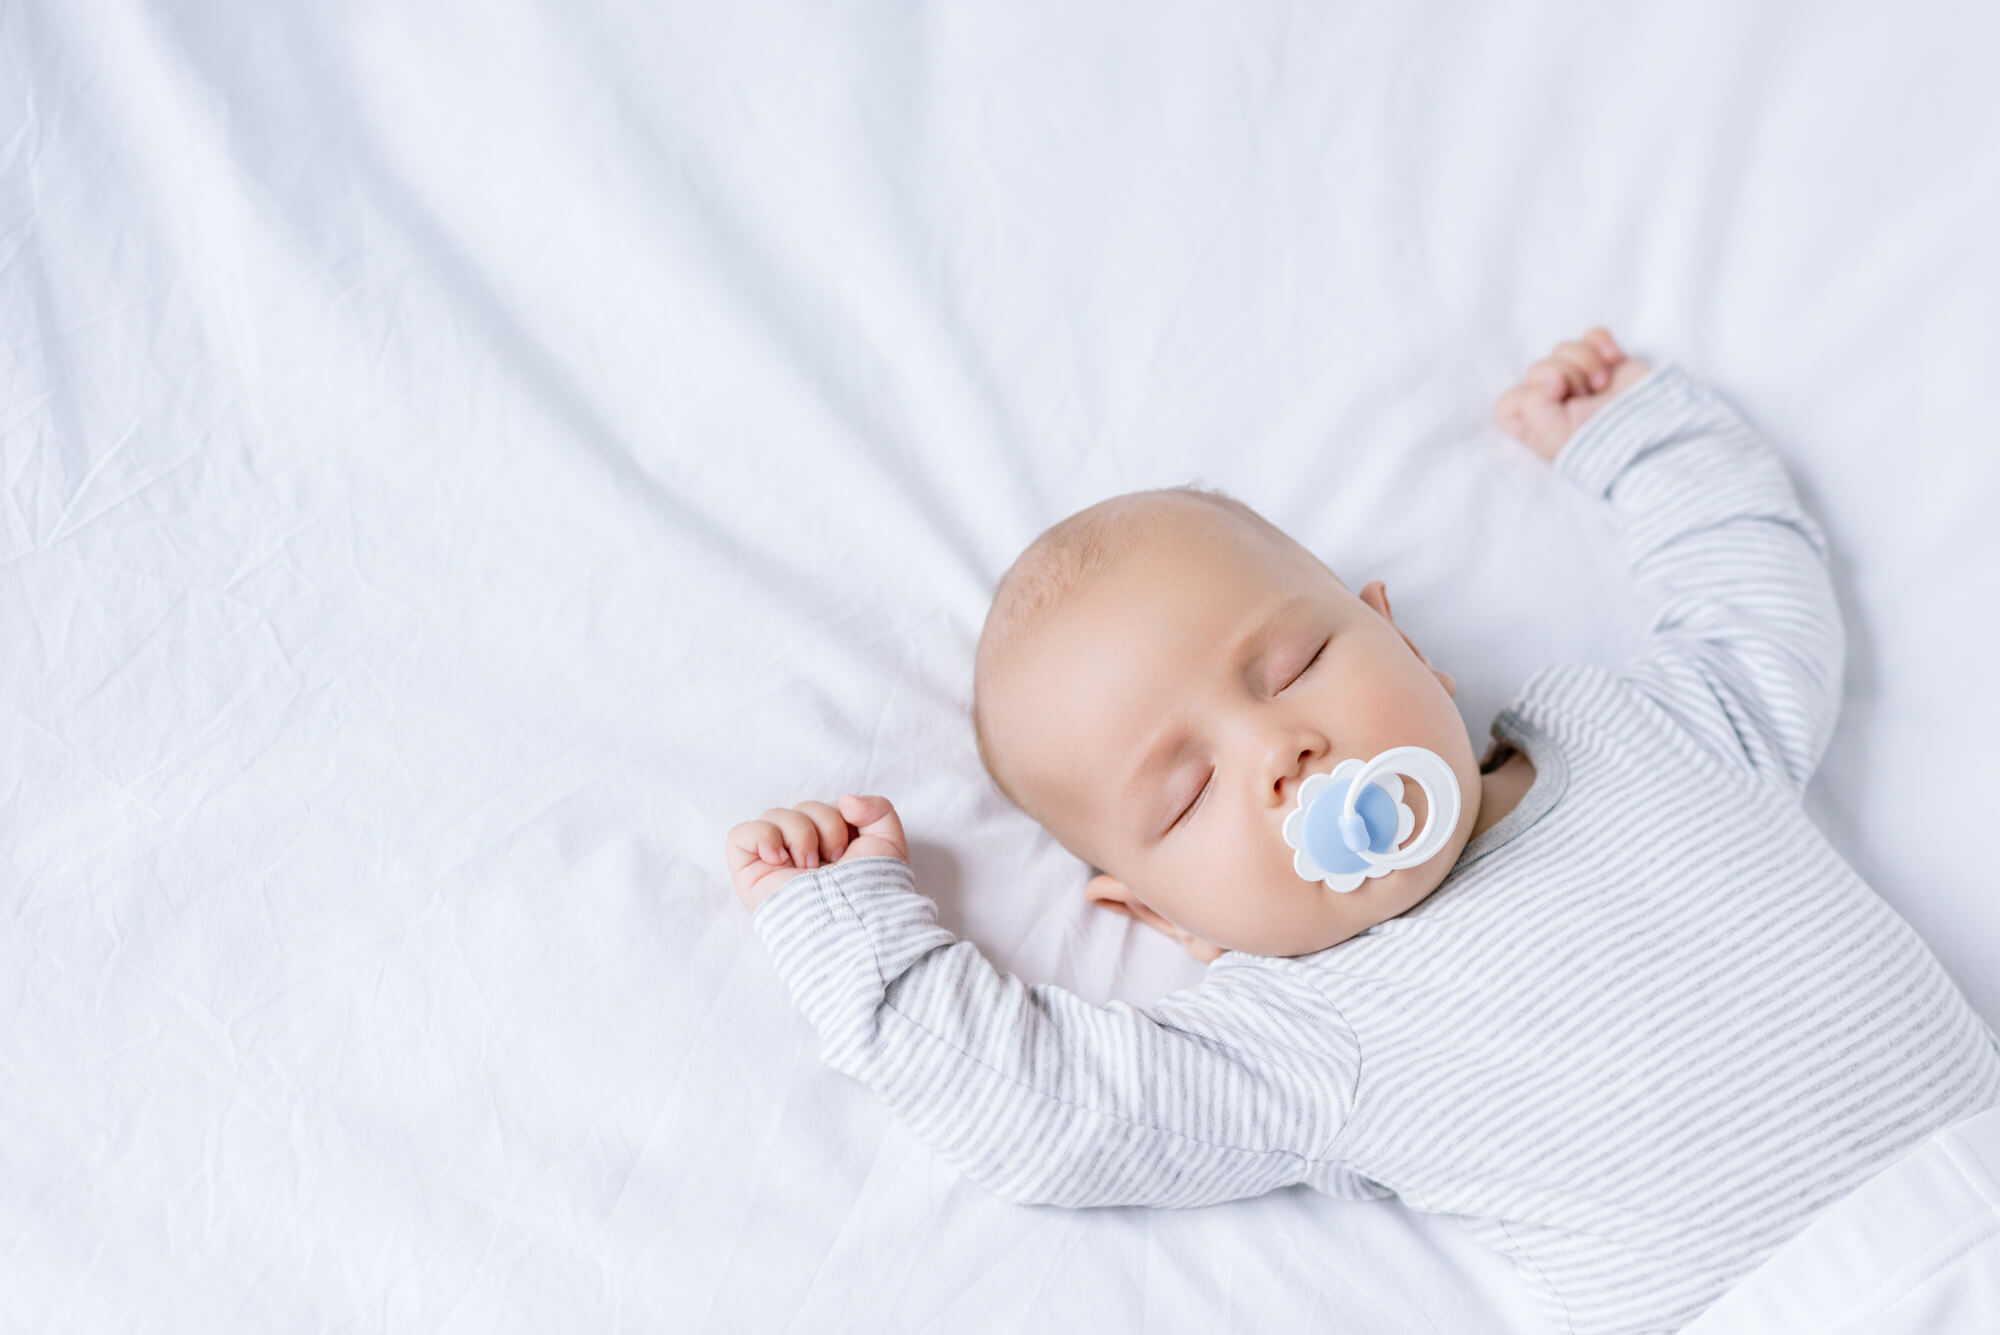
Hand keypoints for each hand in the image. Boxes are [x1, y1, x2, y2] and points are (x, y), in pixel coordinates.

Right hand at [726, 793, 909, 914]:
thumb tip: (845, 800)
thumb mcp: (888, 841)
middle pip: (800, 808)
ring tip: (809, 867)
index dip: (838, 817)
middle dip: (824, 826)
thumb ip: (877, 808)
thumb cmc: (871, 890)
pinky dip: (762, 837)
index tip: (849, 848)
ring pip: (774, 815)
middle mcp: (798, 854)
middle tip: (832, 861)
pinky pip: (741, 834)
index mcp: (826, 847)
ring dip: (799, 833)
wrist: (852, 919)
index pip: (822, 807)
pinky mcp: (749, 874)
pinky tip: (780, 859)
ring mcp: (772, 864)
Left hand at [1494, 327, 1651, 461]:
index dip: (1529, 395)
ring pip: (1562, 350)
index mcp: (1537, 427)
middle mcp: (1555, 404)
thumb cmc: (1602, 444)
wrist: (1653, 435)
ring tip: (1603, 384)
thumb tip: (1548, 376)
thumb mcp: (1552, 437)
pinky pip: (1591, 336)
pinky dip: (1600, 342)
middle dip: (1563, 376)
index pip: (1509, 403)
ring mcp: (1582, 381)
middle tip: (1586, 396)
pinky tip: (1615, 359)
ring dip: (1584, 361)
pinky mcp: (1607, 364)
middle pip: (1536, 369)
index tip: (1556, 396)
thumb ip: (1530, 406)